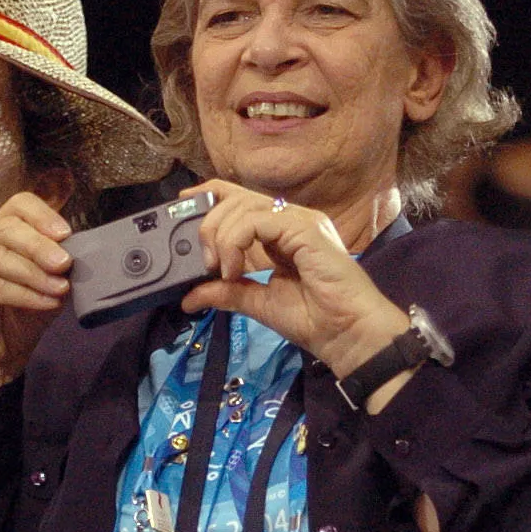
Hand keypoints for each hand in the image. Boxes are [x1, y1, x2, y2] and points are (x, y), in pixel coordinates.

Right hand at [0, 192, 71, 400]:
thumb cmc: (17, 319)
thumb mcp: (48, 288)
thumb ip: (58, 267)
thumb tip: (78, 252)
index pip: (20, 205)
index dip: (43, 215)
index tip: (66, 234)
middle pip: (8, 226)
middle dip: (40, 245)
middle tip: (64, 264)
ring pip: (0, 256)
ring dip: (34, 273)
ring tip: (60, 290)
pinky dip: (23, 294)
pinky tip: (44, 302)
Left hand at [180, 182, 408, 374]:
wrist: (347, 335)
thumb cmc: (315, 320)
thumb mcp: (258, 303)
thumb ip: (226, 293)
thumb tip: (190, 297)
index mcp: (282, 233)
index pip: (241, 199)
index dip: (210, 196)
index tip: (183, 205)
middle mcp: (292, 220)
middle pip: (237, 198)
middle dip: (209, 225)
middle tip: (207, 263)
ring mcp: (301, 221)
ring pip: (244, 206)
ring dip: (221, 237)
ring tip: (223, 270)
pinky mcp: (306, 228)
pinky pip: (257, 219)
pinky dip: (237, 242)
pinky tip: (237, 270)